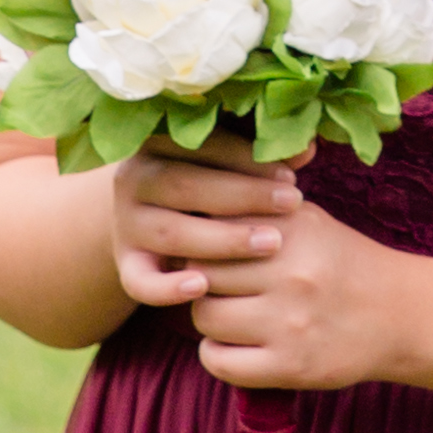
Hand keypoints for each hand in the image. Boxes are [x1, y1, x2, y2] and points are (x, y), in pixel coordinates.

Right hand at [110, 126, 301, 310]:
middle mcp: (134, 181)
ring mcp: (127, 225)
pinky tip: (201, 288)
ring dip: (221, 239)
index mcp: (156, 144)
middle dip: (242, 196)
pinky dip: (166, 288)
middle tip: (292, 203)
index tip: (291, 176)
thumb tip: (306, 148)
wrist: (149, 226)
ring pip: (169, 232)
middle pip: (184, 186)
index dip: (246, 159)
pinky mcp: (126, 266)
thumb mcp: (226, 166)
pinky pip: (139, 282)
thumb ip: (259, 155)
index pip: (201, 146)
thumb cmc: (204, 188)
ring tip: (270, 243)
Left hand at [185, 187, 408, 395]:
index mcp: (292, 229)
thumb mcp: (305, 219)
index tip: (213, 250)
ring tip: (230, 313)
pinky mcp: (291, 366)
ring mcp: (291, 323)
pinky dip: (216, 354)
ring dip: (209, 317)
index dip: (203, 240)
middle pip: (201, 272)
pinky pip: (219, 361)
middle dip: (203, 279)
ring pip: (205, 316)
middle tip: (220, 284)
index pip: (211, 228)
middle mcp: (292, 273)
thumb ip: (252, 211)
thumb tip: (186, 215)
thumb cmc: (340, 262)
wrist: (400, 314)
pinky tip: (234, 345)